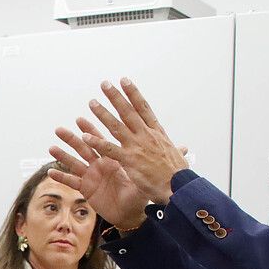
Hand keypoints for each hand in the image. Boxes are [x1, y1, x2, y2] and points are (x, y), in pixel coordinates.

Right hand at [49, 116, 152, 228]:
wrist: (130, 213)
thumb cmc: (137, 195)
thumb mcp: (139, 181)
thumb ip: (138, 170)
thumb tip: (144, 159)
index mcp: (112, 159)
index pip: (99, 142)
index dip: (90, 131)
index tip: (80, 120)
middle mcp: (99, 165)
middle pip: (83, 148)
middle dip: (71, 139)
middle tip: (59, 130)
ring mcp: (91, 176)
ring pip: (74, 163)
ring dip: (62, 155)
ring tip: (51, 147)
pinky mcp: (85, 189)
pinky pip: (72, 182)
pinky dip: (61, 178)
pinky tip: (50, 173)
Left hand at [79, 79, 188, 203]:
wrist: (179, 187)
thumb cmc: (178, 175)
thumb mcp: (177, 157)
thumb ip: (175, 150)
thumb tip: (183, 148)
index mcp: (157, 132)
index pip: (143, 108)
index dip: (133, 94)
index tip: (125, 81)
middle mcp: (146, 135)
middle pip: (128, 112)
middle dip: (116, 97)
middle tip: (104, 84)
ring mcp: (137, 146)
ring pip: (117, 126)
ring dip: (103, 114)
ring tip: (92, 102)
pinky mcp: (129, 160)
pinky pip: (110, 150)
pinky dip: (98, 142)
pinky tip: (86, 136)